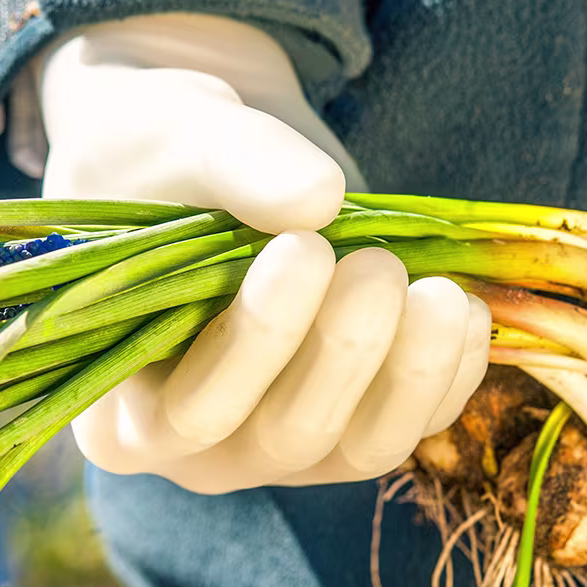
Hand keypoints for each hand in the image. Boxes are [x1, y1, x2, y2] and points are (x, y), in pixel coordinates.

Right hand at [36, 13, 489, 493]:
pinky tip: (464, 306)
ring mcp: (285, 446)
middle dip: (342, 352)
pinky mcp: (357, 425)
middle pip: (285, 436)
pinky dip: (451, 371)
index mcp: (122, 407)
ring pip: (363, 446)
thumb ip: (238, 163)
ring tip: (439, 291)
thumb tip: (319, 197)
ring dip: (412, 373)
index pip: (189, 413)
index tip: (304, 249)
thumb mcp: (181, 135)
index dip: (255, 342)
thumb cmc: (164, 154)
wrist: (214, 158)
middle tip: (374, 264)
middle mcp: (202, 451)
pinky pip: (418, 423)